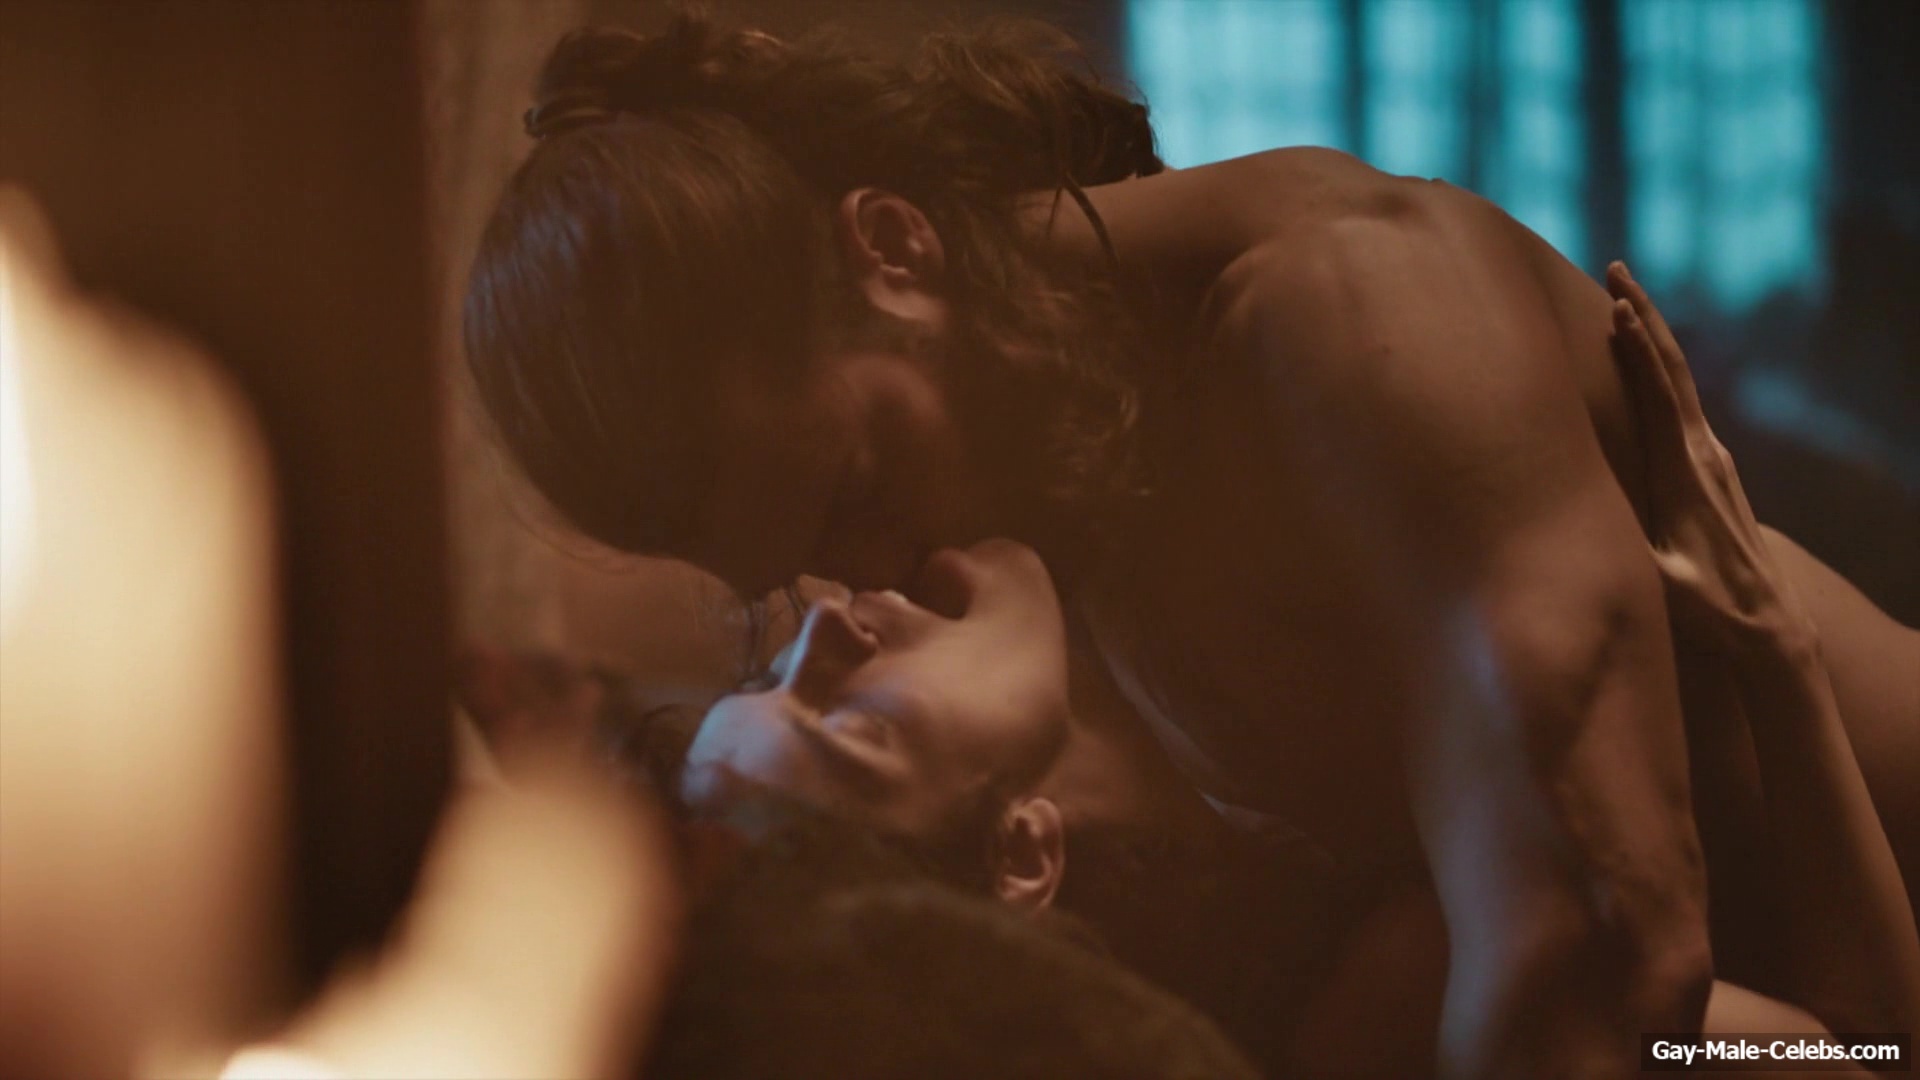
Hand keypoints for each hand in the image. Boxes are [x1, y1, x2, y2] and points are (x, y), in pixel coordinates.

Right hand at [1607, 262, 1813, 654]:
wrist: (1769, 626)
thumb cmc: (1708, 608)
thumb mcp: (1661, 581)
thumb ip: (1628, 546)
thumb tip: (1578, 521)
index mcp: (1686, 474)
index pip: (1659, 396)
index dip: (1637, 350)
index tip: (1616, 306)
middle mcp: (1704, 455)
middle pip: (1673, 369)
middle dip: (1645, 316)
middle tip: (1617, 269)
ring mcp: (1713, 459)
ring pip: (1681, 381)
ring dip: (1653, 335)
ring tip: (1626, 298)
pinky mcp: (1713, 470)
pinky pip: (1683, 403)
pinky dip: (1662, 369)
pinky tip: (1649, 361)